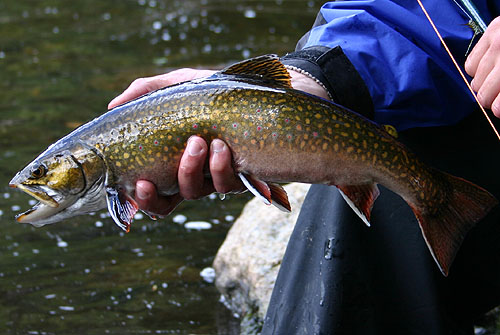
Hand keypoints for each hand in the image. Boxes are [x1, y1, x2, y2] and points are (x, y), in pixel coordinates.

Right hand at [111, 65, 329, 216]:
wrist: (262, 89)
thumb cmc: (216, 91)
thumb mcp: (180, 84)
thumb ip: (147, 91)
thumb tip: (113, 107)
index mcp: (174, 162)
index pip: (154, 193)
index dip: (143, 198)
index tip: (139, 182)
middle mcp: (195, 176)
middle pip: (172, 202)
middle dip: (168, 184)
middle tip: (176, 152)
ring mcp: (219, 178)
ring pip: (200, 193)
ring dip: (194, 170)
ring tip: (200, 141)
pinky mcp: (245, 176)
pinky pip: (230, 184)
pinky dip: (222, 167)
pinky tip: (222, 146)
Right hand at [465, 17, 499, 117]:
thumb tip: (499, 108)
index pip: (499, 102)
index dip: (498, 108)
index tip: (499, 110)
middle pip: (483, 93)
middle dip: (489, 99)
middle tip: (495, 97)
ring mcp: (496, 43)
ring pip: (474, 81)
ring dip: (483, 85)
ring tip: (494, 80)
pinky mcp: (489, 33)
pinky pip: (470, 64)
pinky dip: (476, 71)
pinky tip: (488, 68)